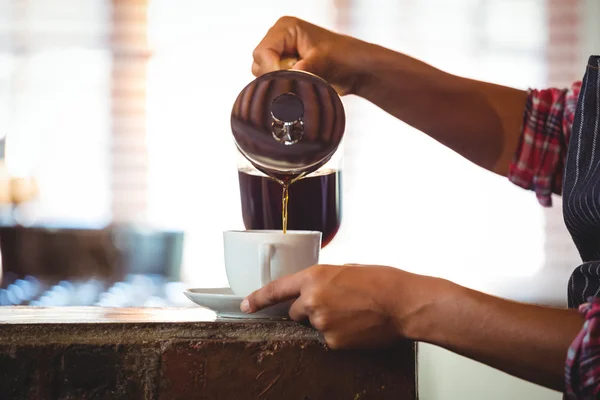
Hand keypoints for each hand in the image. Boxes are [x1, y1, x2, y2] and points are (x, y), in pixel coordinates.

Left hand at [241, 264, 445, 348]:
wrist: (403, 304)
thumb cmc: (382, 281)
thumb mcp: (347, 270)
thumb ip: (325, 280)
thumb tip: (319, 289)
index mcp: (314, 277)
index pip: (276, 290)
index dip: (258, 299)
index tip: (246, 306)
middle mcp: (312, 300)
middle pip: (295, 311)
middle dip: (308, 310)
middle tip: (336, 305)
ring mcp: (321, 323)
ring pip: (315, 326)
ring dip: (327, 321)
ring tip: (354, 314)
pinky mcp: (333, 342)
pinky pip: (329, 340)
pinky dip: (340, 335)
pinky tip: (357, 326)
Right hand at [252, 17, 373, 94]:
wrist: (354, 69)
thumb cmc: (343, 56)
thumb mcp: (324, 61)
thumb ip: (305, 68)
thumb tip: (290, 78)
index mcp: (286, 28)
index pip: (262, 52)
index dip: (270, 70)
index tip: (286, 83)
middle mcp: (278, 39)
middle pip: (259, 64)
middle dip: (275, 77)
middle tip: (295, 85)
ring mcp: (279, 55)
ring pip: (264, 76)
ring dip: (280, 83)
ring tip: (301, 84)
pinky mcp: (283, 69)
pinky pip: (272, 83)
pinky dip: (283, 88)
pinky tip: (299, 88)